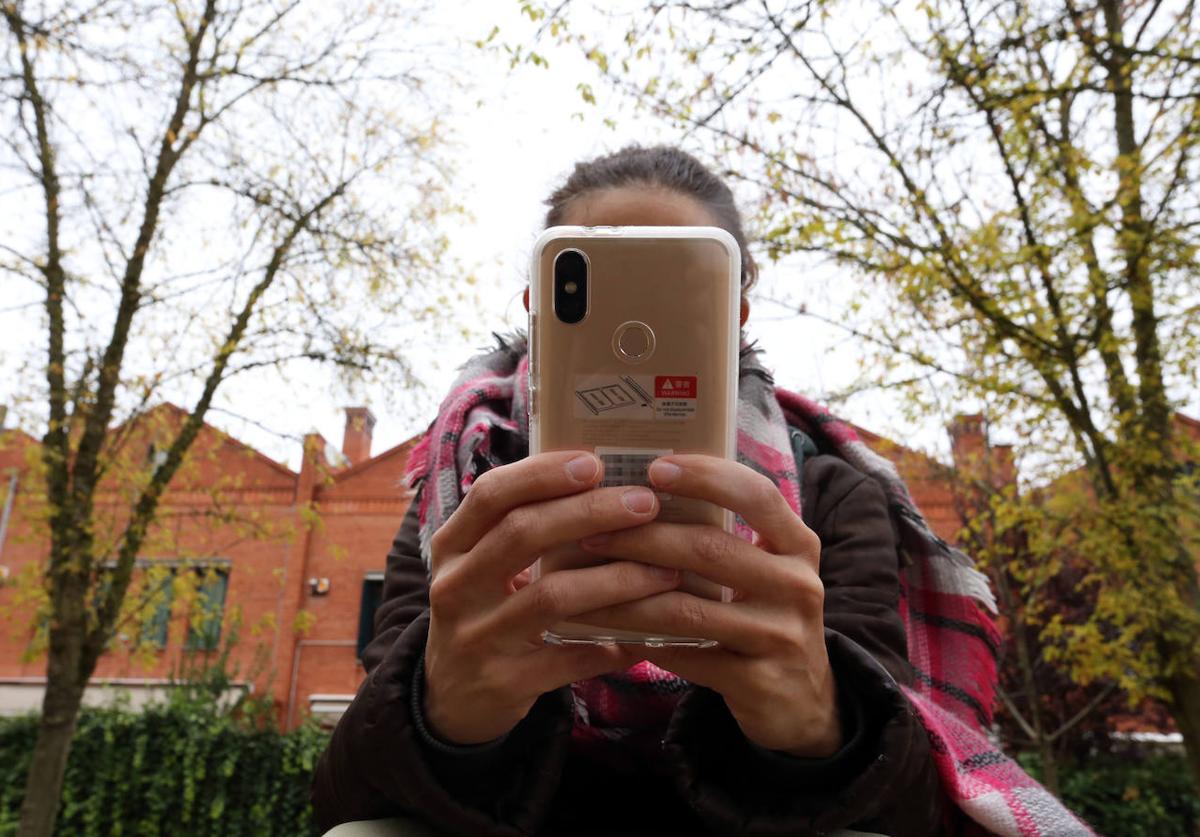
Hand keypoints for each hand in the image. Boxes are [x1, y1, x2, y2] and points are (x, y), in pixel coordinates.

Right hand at [423, 451, 675, 743]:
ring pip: (551, 597)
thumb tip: (602, 476)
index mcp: (452, 546)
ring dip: (616, 580)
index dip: (542, 474)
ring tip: (665, 569)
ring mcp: (475, 637)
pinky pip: (568, 659)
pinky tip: (648, 637)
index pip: (491, 494)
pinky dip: (612, 646)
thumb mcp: (484, 565)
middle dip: (590, 513)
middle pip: (522, 534)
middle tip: (645, 504)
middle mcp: (455, 587)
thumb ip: (524, 526)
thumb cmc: (485, 611)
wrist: (452, 698)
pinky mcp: (502, 682)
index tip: (595, 462)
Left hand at [574, 454, 840, 757]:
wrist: (802, 701)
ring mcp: (781, 636)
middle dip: (643, 537)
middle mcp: (798, 585)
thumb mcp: (763, 571)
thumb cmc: (764, 617)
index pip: (756, 495)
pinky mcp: (758, 682)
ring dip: (628, 594)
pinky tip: (605, 629)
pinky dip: (640, 640)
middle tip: (592, 531)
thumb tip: (640, 493)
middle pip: (711, 549)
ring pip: (689, 609)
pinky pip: (685, 655)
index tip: (653, 467)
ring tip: (584, 583)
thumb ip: (724, 536)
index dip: (706, 476)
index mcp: (798, 545)